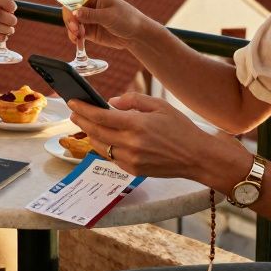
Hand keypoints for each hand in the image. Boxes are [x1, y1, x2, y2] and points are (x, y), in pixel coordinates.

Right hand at [63, 0, 149, 52]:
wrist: (137, 35)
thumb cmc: (127, 19)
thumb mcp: (109, 15)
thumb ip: (91, 14)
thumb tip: (74, 12)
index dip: (70, 4)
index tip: (72, 15)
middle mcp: (88, 5)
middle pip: (70, 9)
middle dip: (70, 19)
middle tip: (75, 29)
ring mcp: (88, 18)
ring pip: (72, 22)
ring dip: (71, 29)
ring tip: (78, 37)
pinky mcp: (88, 30)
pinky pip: (76, 33)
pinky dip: (74, 37)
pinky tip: (78, 41)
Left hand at [68, 92, 221, 178]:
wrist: (197, 157)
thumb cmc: (181, 128)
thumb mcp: (159, 105)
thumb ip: (133, 101)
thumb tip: (111, 102)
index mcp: (137, 124)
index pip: (101, 116)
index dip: (83, 109)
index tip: (72, 102)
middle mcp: (131, 143)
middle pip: (95, 131)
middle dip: (81, 121)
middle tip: (73, 112)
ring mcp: (131, 159)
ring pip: (100, 146)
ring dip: (90, 134)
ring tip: (85, 124)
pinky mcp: (133, 170)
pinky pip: (111, 157)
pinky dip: (104, 147)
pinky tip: (102, 138)